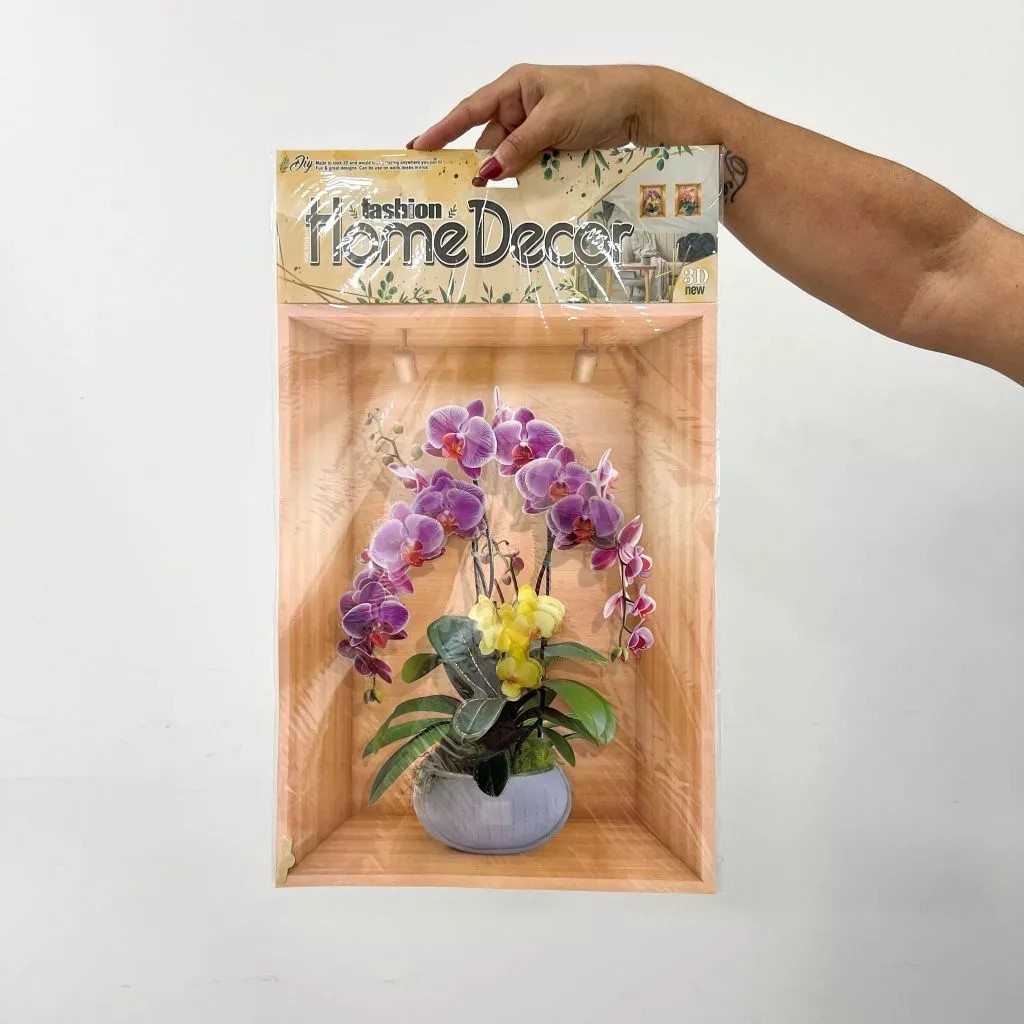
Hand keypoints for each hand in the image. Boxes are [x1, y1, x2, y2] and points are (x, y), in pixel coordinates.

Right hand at [408, 64, 691, 182]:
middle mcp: (522, 107)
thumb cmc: (597, 96)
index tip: (419, 148)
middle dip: (477, 166)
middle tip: (454, 193)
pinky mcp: (553, 148)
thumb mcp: (554, 120)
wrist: (640, 106)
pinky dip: (524, 183)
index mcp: (516, 87)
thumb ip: (520, 146)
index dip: (443, 130)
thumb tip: (488, 172)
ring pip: (510, 160)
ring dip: (504, 180)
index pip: (470, 111)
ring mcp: (538, 129)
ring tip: (485, 204)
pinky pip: (530, 168)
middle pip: (489, 142)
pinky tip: (515, 200)